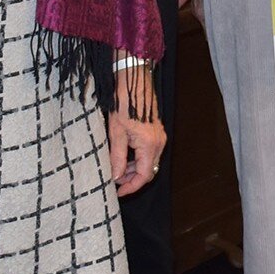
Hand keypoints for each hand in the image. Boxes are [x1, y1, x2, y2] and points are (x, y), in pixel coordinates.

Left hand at [108, 69, 167, 195]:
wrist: (134, 81)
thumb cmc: (123, 103)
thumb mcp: (116, 132)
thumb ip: (117, 157)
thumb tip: (116, 177)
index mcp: (149, 145)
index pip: (144, 176)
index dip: (131, 187)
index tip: (117, 192)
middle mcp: (159, 142)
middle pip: (149, 171)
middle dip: (132, 179)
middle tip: (114, 182)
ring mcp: (160, 136)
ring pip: (149, 162)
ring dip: (134, 169)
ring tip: (117, 170)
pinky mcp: (156, 131)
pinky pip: (150, 152)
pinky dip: (138, 159)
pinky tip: (125, 157)